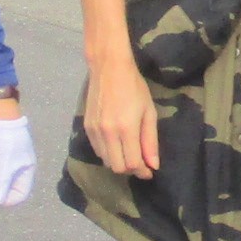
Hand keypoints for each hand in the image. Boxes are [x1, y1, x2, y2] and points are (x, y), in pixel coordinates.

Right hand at [81, 52, 158, 177]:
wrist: (108, 68)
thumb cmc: (134, 87)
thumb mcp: (149, 113)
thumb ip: (150, 141)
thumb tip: (153, 165)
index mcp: (126, 129)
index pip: (132, 163)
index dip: (142, 171)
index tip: (150, 171)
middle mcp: (107, 133)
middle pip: (117, 167)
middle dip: (131, 169)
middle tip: (140, 163)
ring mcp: (95, 131)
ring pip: (106, 161)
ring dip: (119, 162)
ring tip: (129, 152)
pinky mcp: (87, 128)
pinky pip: (97, 151)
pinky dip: (108, 153)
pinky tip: (116, 144)